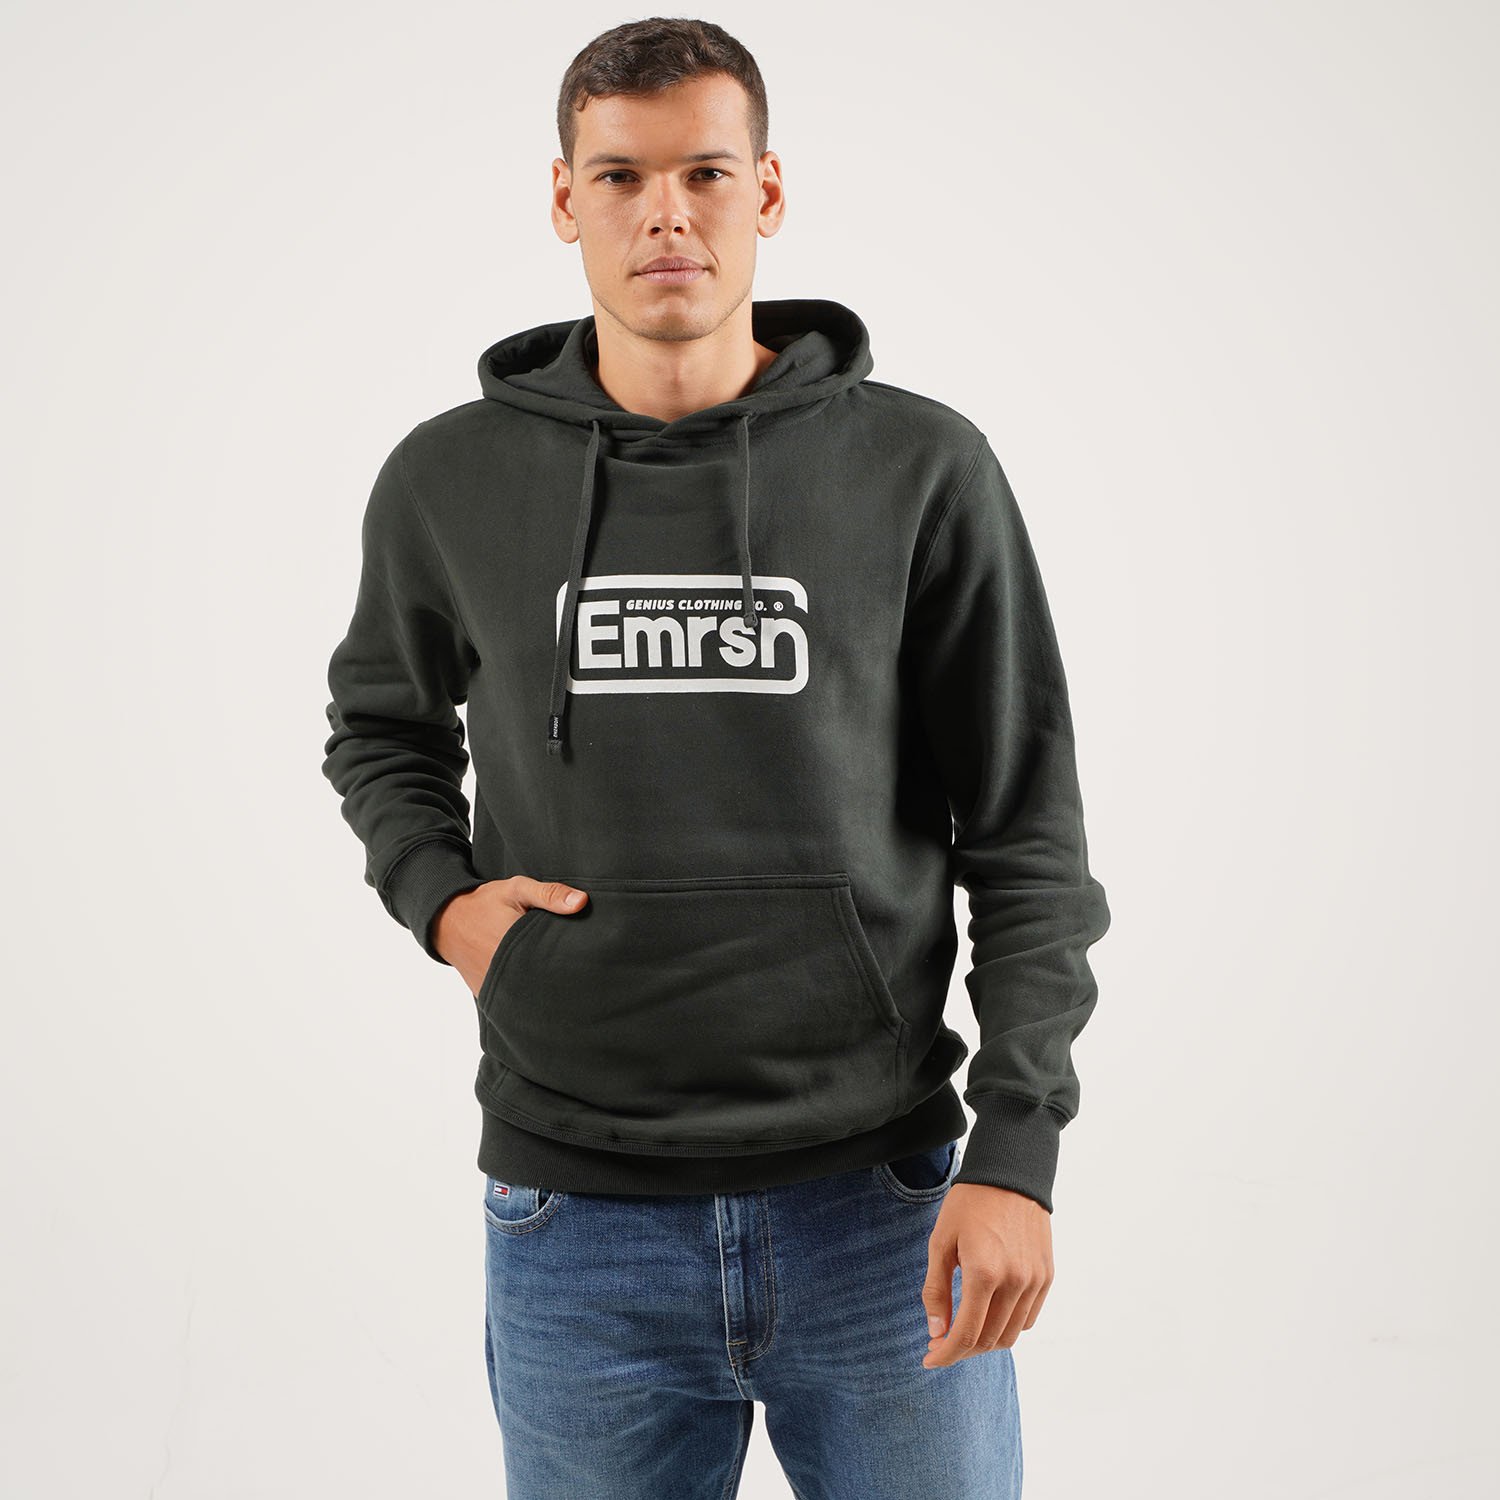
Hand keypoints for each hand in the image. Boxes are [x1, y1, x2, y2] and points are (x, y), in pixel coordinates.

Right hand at [433, 876, 589, 995]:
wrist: (446, 921)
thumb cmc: (484, 903)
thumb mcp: (516, 890)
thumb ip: (549, 895)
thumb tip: (582, 902)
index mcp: (515, 946)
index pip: (553, 963)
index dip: (572, 963)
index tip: (585, 961)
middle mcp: (504, 972)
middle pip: (543, 984)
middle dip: (560, 979)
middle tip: (580, 976)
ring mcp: (494, 987)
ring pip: (528, 997)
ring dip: (543, 991)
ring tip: (563, 987)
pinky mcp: (487, 995)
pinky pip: (511, 1002)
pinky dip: (525, 997)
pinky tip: (539, 990)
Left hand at [921, 1183, 1054, 1366]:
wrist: (1010, 1172)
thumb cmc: (969, 1204)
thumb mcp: (941, 1242)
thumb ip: (937, 1290)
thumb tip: (937, 1331)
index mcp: (984, 1273)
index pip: (966, 1334)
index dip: (946, 1354)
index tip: (929, 1359)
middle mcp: (1015, 1282)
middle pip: (989, 1340)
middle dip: (962, 1350)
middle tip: (940, 1343)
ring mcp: (1035, 1281)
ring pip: (1011, 1334)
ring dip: (985, 1342)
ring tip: (963, 1332)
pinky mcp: (1047, 1276)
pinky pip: (1029, 1318)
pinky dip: (1008, 1326)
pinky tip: (989, 1315)